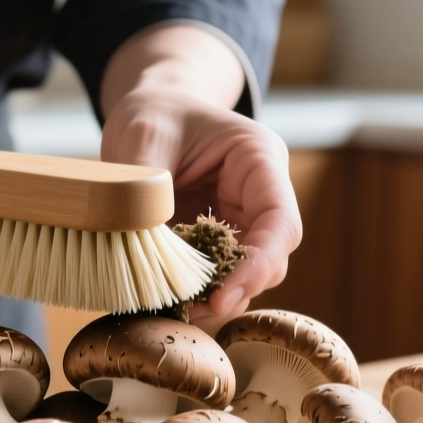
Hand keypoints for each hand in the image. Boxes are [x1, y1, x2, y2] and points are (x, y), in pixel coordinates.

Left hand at [99, 26, 301, 326]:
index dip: (258, 264)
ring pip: (248, 274)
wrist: (149, 111)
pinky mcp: (219, 241)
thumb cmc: (154, 113)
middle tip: (190, 310)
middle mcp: (261, 195)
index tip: (221, 294)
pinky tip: (166, 300)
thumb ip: (146, 185)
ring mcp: (243, 221)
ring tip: (174, 308)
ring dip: (215, 295)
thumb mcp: (143, 135)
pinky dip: (196, 291)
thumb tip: (142, 239)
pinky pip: (218, 275)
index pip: (280, 222)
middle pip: (272, 257)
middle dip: (235, 288)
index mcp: (259, 159)